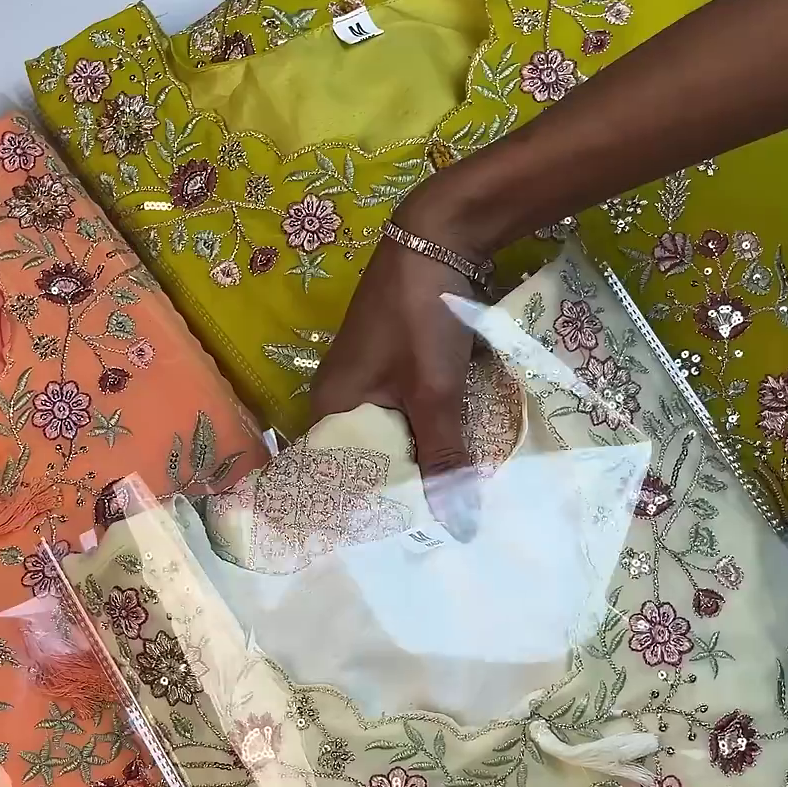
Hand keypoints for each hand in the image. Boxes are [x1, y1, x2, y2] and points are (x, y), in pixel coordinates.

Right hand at [309, 204, 481, 533]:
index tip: (398, 549)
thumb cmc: (420, 318)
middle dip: (401, 494)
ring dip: (421, 464)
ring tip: (452, 507)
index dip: (364, 515)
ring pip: (393, 439)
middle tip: (437, 535)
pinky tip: (459, 458)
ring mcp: (368, 381)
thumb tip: (458, 529)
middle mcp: (339, 399)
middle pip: (367, 463)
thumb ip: (444, 460)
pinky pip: (410, 415)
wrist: (439, 237)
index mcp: (328, 409)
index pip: (332, 482)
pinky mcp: (396, 366)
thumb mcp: (434, 395)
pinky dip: (432, 434)